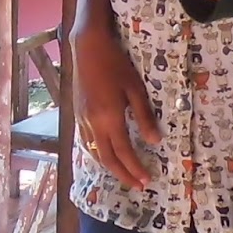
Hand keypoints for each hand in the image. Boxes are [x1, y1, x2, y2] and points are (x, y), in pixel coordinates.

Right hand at [73, 9, 160, 188]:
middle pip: (107, 158)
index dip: (135, 168)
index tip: (146, 180)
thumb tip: (155, 141)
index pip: (124, 152)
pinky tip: (104, 153)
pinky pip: (87, 142)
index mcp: (109, 118)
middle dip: (123, 174)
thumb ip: (144, 116)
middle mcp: (93, 124)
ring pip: (95, 152)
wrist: (87, 48)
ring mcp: (82, 120)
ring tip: (123, 173)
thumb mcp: (135, 88)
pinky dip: (97, 153)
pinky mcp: (77, 114)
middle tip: (137, 185)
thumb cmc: (116, 64)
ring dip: (109, 166)